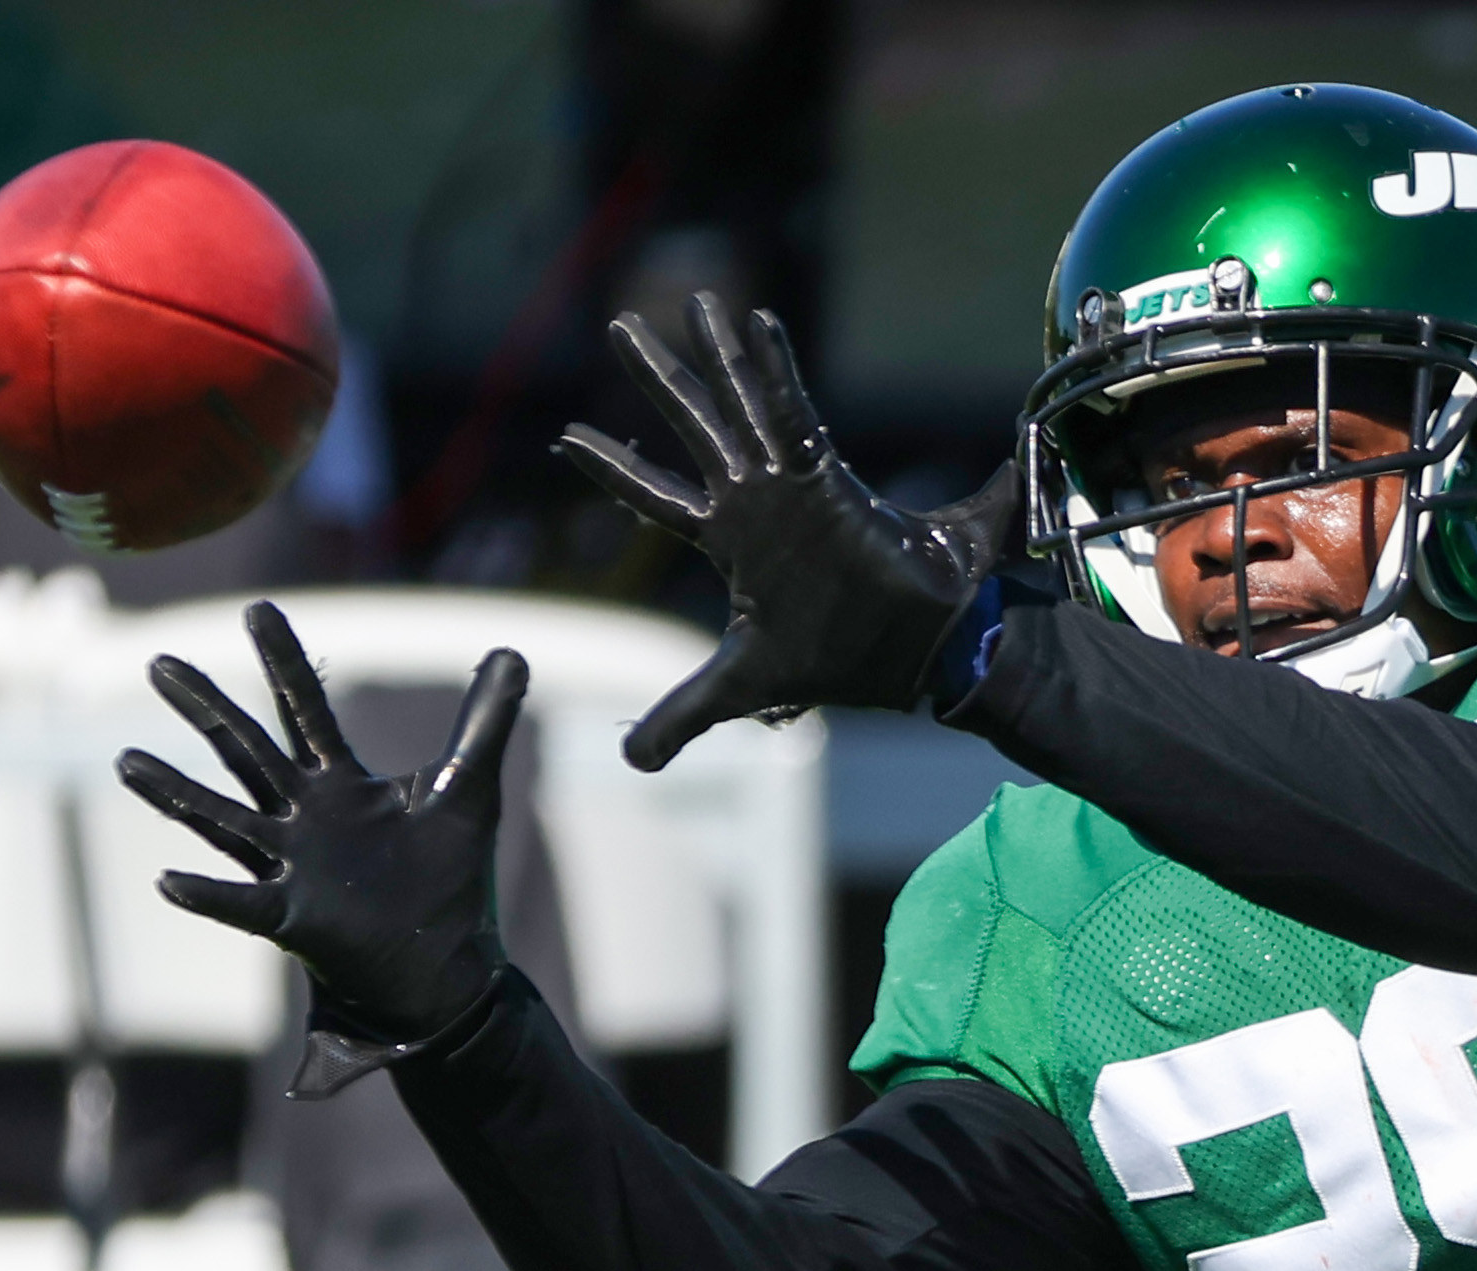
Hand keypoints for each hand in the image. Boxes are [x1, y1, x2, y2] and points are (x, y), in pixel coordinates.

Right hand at [118, 599, 525, 1040]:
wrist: (443, 969)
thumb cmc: (447, 879)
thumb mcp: (469, 790)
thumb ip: (484, 724)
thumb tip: (511, 652)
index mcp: (341, 783)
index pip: (305, 709)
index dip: (284, 662)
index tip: (257, 608)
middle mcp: (304, 816)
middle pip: (246, 751)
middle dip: (205, 708)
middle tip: (158, 662)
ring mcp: (291, 866)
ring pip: (221, 820)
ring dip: (174, 794)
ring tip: (125, 759)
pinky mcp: (292, 918)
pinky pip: (240, 904)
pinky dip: (206, 896)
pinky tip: (168, 881)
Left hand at [559, 291, 1016, 769]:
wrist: (912, 654)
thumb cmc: (838, 662)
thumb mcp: (739, 690)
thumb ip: (683, 716)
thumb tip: (631, 763)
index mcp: (730, 541)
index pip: (654, 497)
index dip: (611, 469)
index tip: (563, 436)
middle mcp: (755, 501)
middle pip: (694, 427)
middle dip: (658, 378)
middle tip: (619, 328)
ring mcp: (789, 485)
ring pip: (744, 406)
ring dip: (718, 356)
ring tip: (694, 301)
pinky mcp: (827, 479)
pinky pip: (798, 415)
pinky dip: (778, 372)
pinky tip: (759, 324)